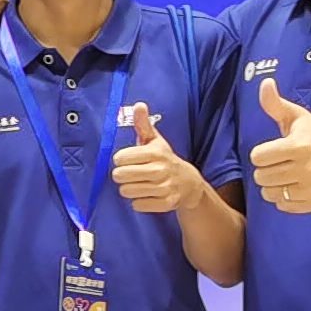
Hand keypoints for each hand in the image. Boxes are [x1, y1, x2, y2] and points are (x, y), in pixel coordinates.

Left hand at [109, 100, 207, 216]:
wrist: (189, 184)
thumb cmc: (165, 159)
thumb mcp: (155, 140)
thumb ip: (143, 124)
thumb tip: (139, 105)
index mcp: (155, 152)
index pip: (120, 158)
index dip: (120, 160)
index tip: (127, 160)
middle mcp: (160, 170)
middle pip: (120, 176)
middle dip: (121, 175)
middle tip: (130, 174)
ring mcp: (164, 188)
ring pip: (127, 191)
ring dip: (129, 189)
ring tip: (139, 184)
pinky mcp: (165, 204)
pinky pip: (137, 205)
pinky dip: (139, 202)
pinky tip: (147, 194)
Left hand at [249, 77, 310, 216]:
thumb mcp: (295, 116)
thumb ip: (275, 104)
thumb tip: (265, 83)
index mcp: (299, 147)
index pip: (258, 157)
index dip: (262, 153)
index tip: (275, 149)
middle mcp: (307, 169)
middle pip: (261, 177)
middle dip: (266, 169)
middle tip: (282, 162)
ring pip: (269, 194)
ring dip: (273, 184)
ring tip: (287, 173)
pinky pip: (283, 206)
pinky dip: (284, 197)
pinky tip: (296, 185)